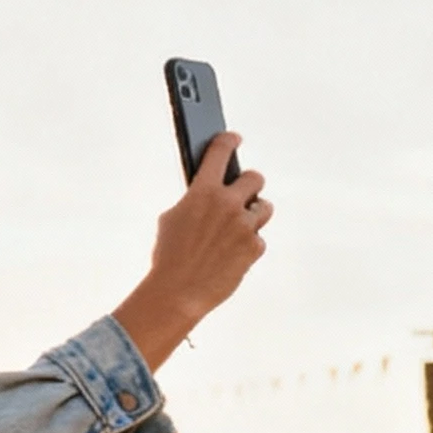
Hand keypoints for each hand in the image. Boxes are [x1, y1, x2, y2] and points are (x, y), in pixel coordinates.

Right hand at [113, 134, 273, 370]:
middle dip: (249, 184)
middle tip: (243, 192)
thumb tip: (209, 195)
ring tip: (241, 226)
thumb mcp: (172, 219)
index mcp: (203, 191)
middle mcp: (228, 204)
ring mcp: (244, 226)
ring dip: (254, 213)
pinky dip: (248, 245)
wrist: (177, 294)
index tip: (233, 138)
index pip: (221, 150)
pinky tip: (232, 254)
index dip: (229, 140)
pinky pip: (258, 239)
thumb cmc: (168, 257)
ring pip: (264, 207)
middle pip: (254, 177)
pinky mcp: (253, 248)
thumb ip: (195, 201)